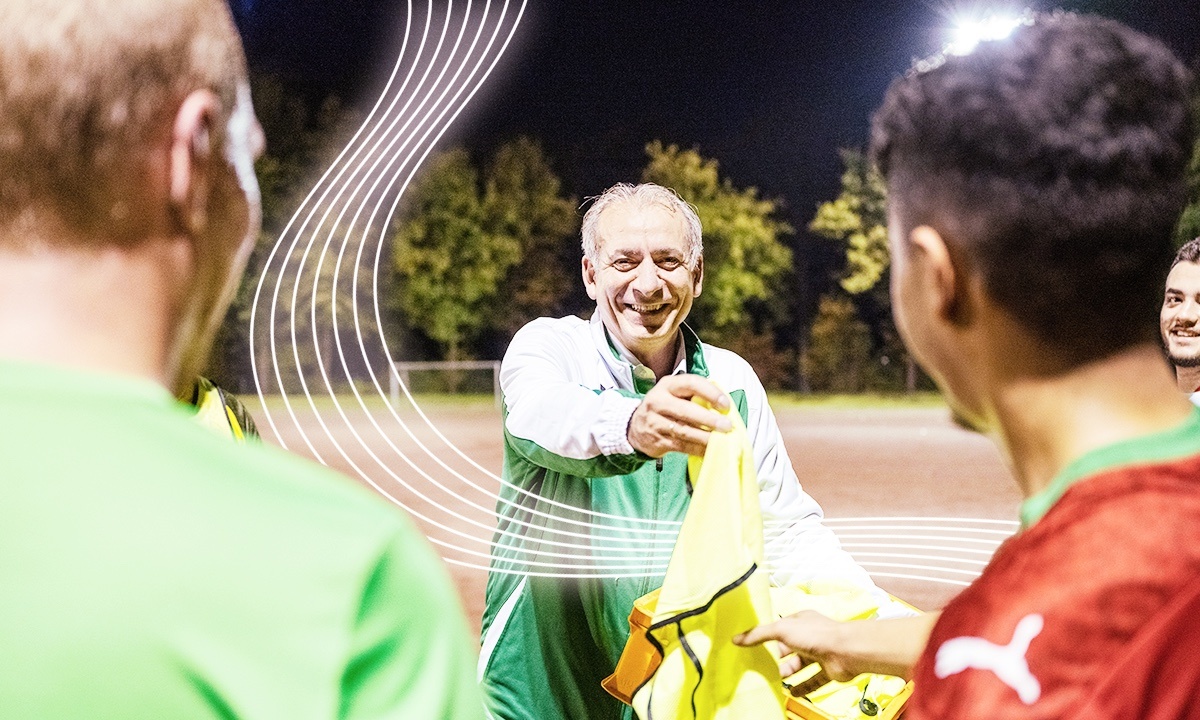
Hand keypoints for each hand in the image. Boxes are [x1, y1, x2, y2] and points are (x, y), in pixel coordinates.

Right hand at [627, 375, 731, 457]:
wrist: (635, 427)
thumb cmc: (664, 407)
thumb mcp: (674, 393)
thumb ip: (695, 395)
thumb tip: (724, 408)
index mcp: (667, 385)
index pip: (690, 384)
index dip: (710, 393)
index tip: (725, 404)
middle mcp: (658, 402)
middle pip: (685, 410)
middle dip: (708, 419)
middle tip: (727, 426)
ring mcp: (655, 422)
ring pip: (683, 430)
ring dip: (705, 437)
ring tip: (722, 440)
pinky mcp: (657, 441)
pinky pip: (681, 446)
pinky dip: (697, 449)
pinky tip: (710, 450)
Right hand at [733, 610, 862, 680]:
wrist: (846, 651)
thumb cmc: (816, 634)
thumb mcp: (781, 629)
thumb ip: (759, 634)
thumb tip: (736, 639)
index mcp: (800, 622)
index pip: (779, 629)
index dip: (767, 637)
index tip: (753, 647)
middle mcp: (810, 636)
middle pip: (788, 649)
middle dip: (776, 658)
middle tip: (761, 667)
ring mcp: (819, 654)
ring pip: (800, 665)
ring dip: (788, 673)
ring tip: (774, 681)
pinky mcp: (828, 670)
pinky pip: (813, 680)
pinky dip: (804, 687)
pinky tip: (793, 692)